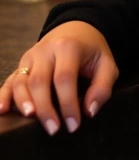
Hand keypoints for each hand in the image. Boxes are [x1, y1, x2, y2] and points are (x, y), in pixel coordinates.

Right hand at [0, 21, 118, 135]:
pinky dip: (3, 96)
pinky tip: (1, 110)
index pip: (64, 78)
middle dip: (45, 107)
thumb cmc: (92, 51)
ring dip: (23, 102)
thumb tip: (89, 111)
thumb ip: (102, 87)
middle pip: (39, 80)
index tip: (73, 125)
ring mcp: (30, 57)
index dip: (68, 104)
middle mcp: (45, 50)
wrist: (76, 29)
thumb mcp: (107, 64)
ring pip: (20, 80)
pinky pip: (9, 80)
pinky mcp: (21, 65)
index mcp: (68, 47)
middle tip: (54, 129)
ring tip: (31, 118)